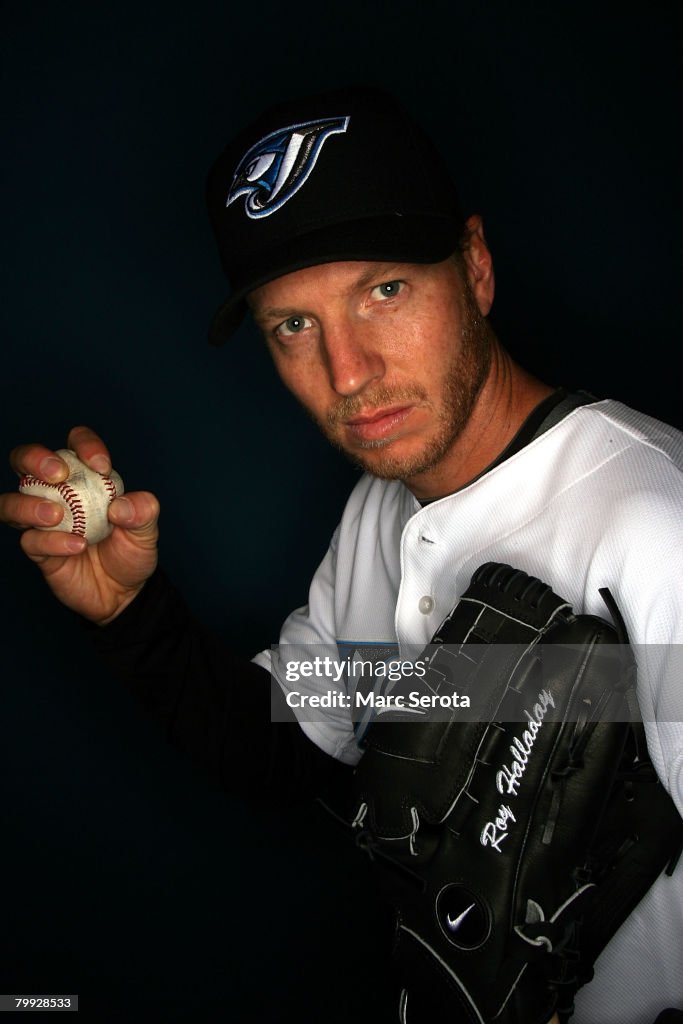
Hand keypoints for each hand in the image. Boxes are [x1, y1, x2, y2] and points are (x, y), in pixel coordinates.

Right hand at [0, 425, 158, 623]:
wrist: (123, 594)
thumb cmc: (129, 552)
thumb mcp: (147, 531)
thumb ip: (144, 511)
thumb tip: (122, 505)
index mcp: (85, 478)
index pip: (74, 445)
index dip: (84, 445)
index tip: (102, 466)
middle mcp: (57, 493)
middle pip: (25, 460)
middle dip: (34, 459)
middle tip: (57, 475)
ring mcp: (42, 521)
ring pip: (11, 502)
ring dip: (29, 504)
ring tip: (57, 515)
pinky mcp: (38, 549)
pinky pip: (30, 540)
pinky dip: (52, 541)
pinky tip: (77, 546)